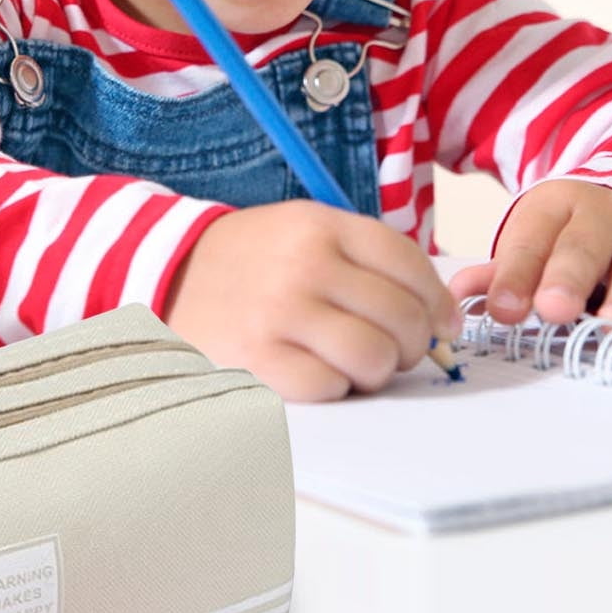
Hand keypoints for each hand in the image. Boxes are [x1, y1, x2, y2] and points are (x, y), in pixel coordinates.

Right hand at [161, 200, 463, 402]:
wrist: (170, 274)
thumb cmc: (254, 261)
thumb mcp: (305, 233)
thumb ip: (370, 262)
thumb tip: (441, 317)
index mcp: (321, 226)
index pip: (410, 265)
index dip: (437, 302)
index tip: (440, 323)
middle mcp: (303, 264)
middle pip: (401, 317)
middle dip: (410, 343)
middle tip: (392, 349)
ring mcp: (279, 312)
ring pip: (373, 357)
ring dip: (375, 371)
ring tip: (356, 364)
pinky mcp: (256, 357)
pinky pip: (329, 386)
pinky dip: (332, 386)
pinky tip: (316, 371)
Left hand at [448, 179, 611, 331]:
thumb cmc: (574, 230)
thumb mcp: (534, 236)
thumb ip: (500, 270)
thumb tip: (456, 294)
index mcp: (557, 203)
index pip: (531, 239)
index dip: (515, 275)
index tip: (502, 310)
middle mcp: (607, 213)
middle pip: (584, 247)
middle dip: (568, 279)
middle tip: (553, 310)